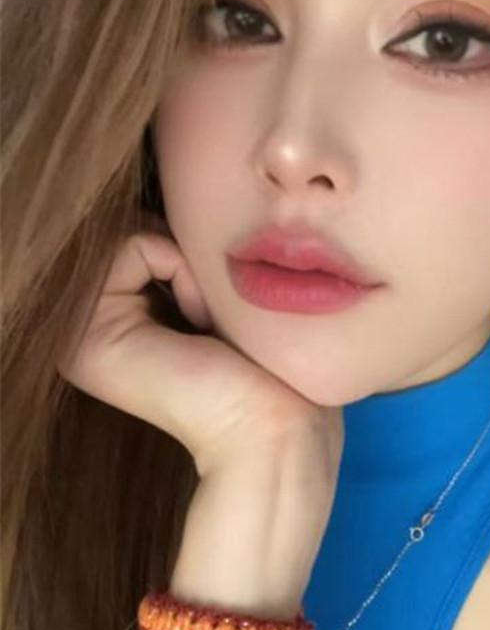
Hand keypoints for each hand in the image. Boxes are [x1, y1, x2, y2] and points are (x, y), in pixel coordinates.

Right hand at [55, 214, 344, 490]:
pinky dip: (180, 267)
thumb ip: (181, 257)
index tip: (216, 301)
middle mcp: (84, 332)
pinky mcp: (86, 336)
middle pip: (130, 233)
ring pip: (132, 234)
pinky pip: (135, 246)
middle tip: (213, 309)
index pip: (137, 240)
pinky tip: (199, 318)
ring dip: (187, 263)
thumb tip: (177, 207)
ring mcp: (76, 336)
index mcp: (110, 326)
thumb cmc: (263, 364)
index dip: (186, 251)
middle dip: (184, 254)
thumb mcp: (214, 293)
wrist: (273, 422)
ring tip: (206, 316)